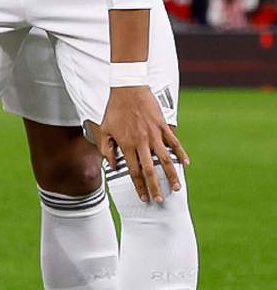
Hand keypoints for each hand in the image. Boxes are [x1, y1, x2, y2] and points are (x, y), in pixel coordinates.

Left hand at [92, 86, 188, 202]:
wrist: (127, 89)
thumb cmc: (114, 110)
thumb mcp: (105, 130)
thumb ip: (107, 149)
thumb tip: (112, 166)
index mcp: (126, 145)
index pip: (134, 171)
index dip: (139, 186)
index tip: (143, 198)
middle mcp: (141, 142)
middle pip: (150, 170)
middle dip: (155, 187)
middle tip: (160, 200)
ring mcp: (154, 134)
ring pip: (165, 160)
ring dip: (172, 175)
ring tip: (176, 188)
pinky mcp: (163, 126)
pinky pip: (174, 143)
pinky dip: (180, 154)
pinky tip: (186, 164)